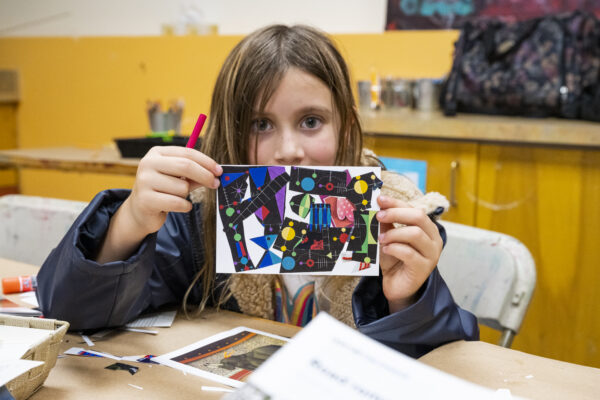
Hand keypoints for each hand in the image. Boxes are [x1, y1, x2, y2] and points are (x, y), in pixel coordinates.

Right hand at [124, 146, 222, 234]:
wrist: (140, 211)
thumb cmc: (163, 190)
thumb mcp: (179, 178)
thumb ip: (195, 174)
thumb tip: (216, 173)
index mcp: (156, 153)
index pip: (187, 153)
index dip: (206, 162)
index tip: (219, 171)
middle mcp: (147, 163)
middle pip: (186, 166)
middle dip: (205, 175)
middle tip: (216, 184)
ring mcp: (144, 181)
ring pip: (182, 187)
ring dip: (186, 195)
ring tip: (176, 197)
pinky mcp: (145, 200)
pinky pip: (177, 203)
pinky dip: (184, 206)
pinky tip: (178, 206)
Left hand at [376, 195, 443, 313]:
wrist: (397, 286)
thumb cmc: (395, 259)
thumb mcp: (389, 238)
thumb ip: (387, 224)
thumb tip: (378, 208)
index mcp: (427, 228)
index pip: (414, 209)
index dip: (396, 203)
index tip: (380, 199)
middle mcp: (434, 239)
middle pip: (419, 216)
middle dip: (396, 213)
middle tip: (379, 216)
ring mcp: (431, 254)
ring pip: (415, 234)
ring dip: (394, 234)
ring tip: (381, 239)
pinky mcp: (424, 268)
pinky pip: (409, 253)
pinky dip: (394, 249)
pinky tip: (386, 250)